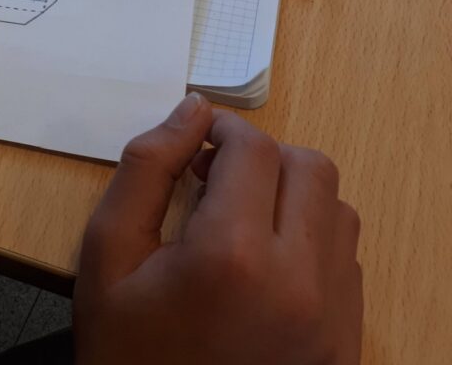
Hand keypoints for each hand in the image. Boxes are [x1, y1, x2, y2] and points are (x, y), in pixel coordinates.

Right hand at [74, 94, 361, 364]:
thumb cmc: (126, 350)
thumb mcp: (106, 257)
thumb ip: (144, 171)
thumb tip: (190, 112)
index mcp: (231, 255)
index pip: (253, 149)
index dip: (221, 130)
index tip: (194, 143)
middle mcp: (299, 281)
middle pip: (309, 168)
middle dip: (260, 157)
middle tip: (213, 178)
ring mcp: (333, 316)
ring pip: (337, 209)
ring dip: (291, 194)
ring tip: (242, 217)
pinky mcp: (347, 341)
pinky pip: (346, 260)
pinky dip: (311, 239)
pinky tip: (266, 262)